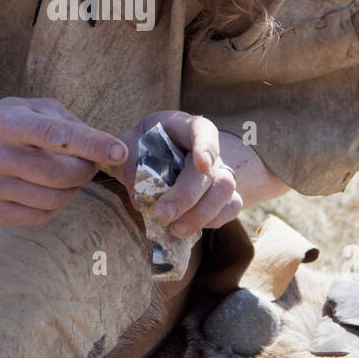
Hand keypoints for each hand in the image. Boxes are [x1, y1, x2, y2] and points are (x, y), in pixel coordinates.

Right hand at [0, 96, 126, 226]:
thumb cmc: (9, 124)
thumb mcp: (35, 108)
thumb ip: (70, 124)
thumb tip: (105, 149)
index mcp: (5, 121)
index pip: (56, 135)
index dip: (92, 144)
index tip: (120, 151)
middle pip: (58, 174)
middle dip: (86, 170)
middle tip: (90, 163)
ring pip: (54, 199)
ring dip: (73, 189)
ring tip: (68, 175)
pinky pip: (41, 216)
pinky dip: (56, 204)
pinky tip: (47, 188)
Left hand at [107, 110, 243, 234]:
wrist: (157, 153)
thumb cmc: (143, 144)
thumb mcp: (129, 143)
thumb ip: (126, 160)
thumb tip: (134, 186)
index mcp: (187, 128)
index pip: (203, 131)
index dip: (206, 147)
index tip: (202, 164)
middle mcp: (208, 150)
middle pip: (210, 171)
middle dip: (187, 196)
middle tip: (164, 214)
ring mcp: (219, 171)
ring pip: (225, 190)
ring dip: (201, 214)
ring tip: (175, 229)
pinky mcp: (223, 194)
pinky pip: (232, 207)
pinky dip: (213, 221)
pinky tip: (188, 228)